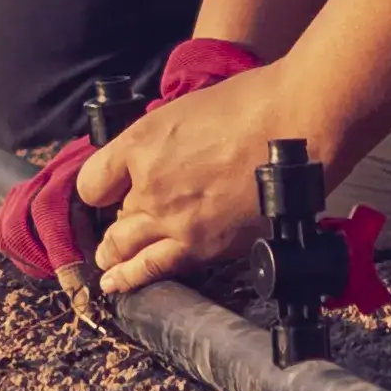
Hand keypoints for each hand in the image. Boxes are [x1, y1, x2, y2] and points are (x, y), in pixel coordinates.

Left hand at [81, 61, 316, 295]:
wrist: (297, 123)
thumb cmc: (251, 104)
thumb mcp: (184, 110)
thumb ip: (159, 141)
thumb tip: (155, 160)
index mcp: (140, 144)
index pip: (93, 182)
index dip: (100, 189)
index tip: (107, 193)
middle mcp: (149, 186)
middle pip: (113, 220)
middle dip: (113, 228)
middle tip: (111, 237)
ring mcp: (176, 220)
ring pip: (128, 248)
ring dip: (116, 258)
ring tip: (109, 270)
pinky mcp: (205, 247)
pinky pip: (159, 268)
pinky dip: (136, 278)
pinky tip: (123, 286)